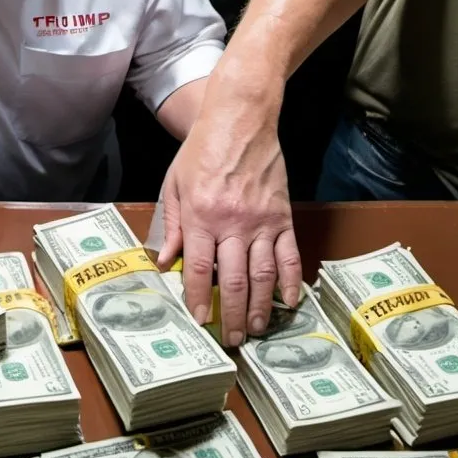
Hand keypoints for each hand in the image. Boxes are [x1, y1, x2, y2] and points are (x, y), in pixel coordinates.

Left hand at [158, 85, 300, 346]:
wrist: (240, 120)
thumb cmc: (202, 150)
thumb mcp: (175, 184)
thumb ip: (171, 224)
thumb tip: (166, 262)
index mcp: (201, 216)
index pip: (199, 269)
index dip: (199, 299)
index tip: (200, 320)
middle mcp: (232, 223)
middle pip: (233, 280)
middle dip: (231, 314)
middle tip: (231, 338)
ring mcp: (262, 221)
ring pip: (263, 276)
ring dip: (260, 308)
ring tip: (256, 329)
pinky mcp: (283, 216)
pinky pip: (289, 256)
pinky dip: (291, 283)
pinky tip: (288, 302)